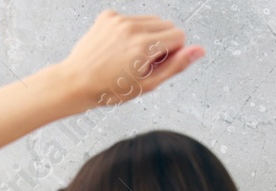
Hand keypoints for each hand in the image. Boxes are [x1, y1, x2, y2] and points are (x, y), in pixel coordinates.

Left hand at [56, 10, 203, 107]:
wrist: (76, 82)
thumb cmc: (109, 89)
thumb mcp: (148, 84)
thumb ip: (176, 65)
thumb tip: (199, 51)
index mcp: (144, 45)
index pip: (179, 36)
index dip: (172, 53)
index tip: (157, 65)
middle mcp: (132, 27)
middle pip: (167, 25)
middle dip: (162, 42)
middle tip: (144, 63)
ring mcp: (119, 19)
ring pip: (151, 20)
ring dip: (148, 35)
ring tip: (131, 56)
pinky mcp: (108, 16)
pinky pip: (132, 18)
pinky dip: (130, 31)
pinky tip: (118, 48)